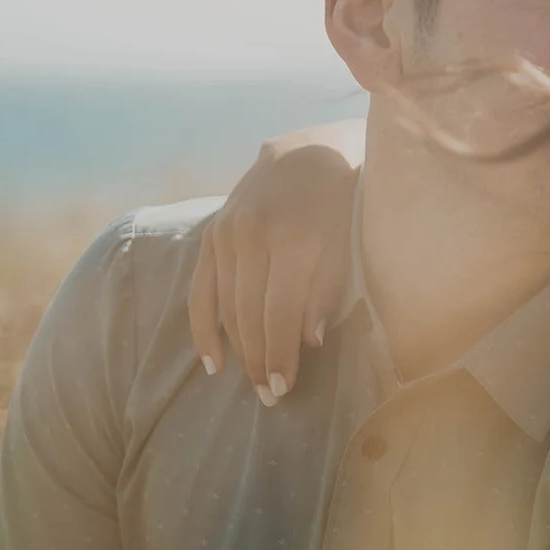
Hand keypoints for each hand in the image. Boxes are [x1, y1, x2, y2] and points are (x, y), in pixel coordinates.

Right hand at [189, 122, 362, 403]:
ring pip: (224, 306)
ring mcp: (226, 232)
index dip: (280, 355)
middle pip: (248, 314)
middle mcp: (250, 235)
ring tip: (252, 385)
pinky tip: (214, 361)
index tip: (285, 390)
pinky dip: (204, 327)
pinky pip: (200, 289)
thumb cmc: (345, 202)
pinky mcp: (212, 233)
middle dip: (260, 360)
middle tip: (271, 400)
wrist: (313, 150)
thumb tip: (309, 340)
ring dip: (237, 350)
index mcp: (291, 237)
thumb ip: (327, 289)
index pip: (279, 313)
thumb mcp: (348, 242)